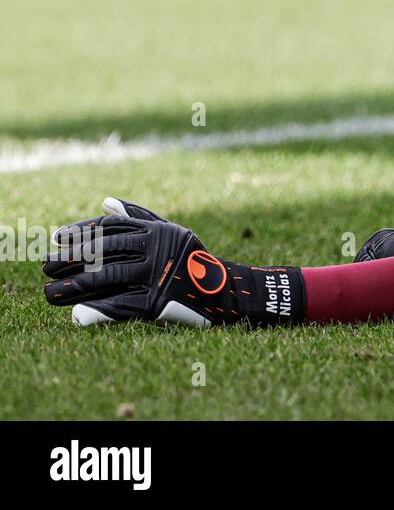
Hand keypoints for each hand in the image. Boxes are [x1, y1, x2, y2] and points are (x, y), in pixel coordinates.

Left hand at [43, 198, 302, 326]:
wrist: (226, 289)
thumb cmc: (192, 260)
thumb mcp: (170, 231)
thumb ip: (139, 217)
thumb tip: (105, 201)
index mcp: (156, 231)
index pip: (111, 228)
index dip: (81, 232)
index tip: (57, 238)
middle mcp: (156, 250)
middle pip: (103, 252)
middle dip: (70, 258)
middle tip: (44, 265)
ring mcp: (157, 276)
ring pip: (106, 278)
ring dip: (73, 287)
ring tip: (48, 293)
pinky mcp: (158, 302)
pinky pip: (122, 306)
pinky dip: (98, 311)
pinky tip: (77, 315)